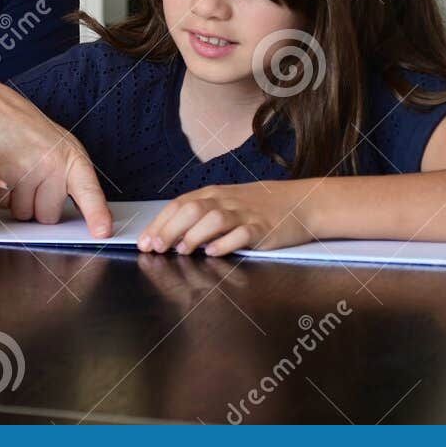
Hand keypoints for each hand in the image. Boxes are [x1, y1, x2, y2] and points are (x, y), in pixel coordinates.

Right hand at [0, 81, 113, 236]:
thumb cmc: (19, 128)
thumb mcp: (54, 146)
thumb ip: (65, 177)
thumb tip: (77, 216)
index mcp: (71, 156)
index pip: (88, 190)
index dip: (97, 214)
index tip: (102, 232)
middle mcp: (53, 162)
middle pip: (49, 216)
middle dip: (36, 206)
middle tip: (27, 178)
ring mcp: (27, 168)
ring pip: (23, 214)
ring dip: (14, 201)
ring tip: (10, 171)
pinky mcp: (1, 173)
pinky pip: (2, 205)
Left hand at [137, 181, 318, 256]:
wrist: (300, 202)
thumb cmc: (258, 206)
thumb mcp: (226, 204)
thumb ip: (201, 216)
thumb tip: (169, 236)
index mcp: (212, 194)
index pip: (178, 205)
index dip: (159, 224)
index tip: (144, 242)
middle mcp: (225, 201)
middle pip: (191, 210)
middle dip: (170, 229)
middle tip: (157, 248)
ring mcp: (244, 214)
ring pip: (213, 219)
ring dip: (194, 235)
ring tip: (183, 250)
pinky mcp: (262, 228)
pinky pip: (241, 234)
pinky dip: (225, 243)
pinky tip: (214, 252)